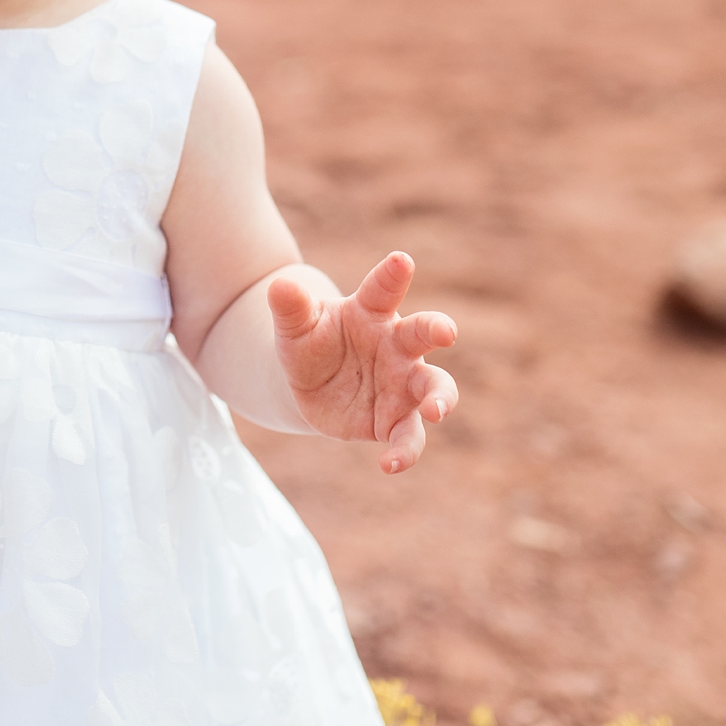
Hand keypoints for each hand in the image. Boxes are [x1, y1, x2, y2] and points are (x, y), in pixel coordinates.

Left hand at [269, 252, 458, 474]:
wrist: (307, 384)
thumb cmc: (308, 343)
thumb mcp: (294, 326)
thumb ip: (290, 307)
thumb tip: (279, 285)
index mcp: (370, 311)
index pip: (383, 288)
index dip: (392, 274)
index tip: (400, 260)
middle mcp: (396, 345)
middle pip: (422, 333)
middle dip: (437, 329)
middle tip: (446, 332)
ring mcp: (401, 383)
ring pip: (433, 388)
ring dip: (440, 397)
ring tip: (435, 411)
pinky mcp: (395, 419)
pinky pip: (408, 437)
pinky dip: (405, 451)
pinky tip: (389, 464)